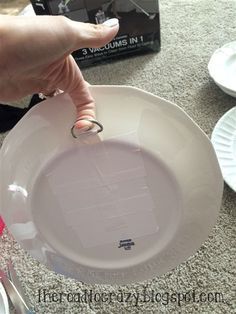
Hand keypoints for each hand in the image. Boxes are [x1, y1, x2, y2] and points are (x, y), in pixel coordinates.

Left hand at [0, 15, 118, 128]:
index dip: (90, 112)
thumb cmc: (25, 38)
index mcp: (68, 65)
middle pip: (73, 103)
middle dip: (78, 118)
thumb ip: (92, 36)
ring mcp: (40, 86)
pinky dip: (46, 118)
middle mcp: (55, 76)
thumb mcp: (66, 33)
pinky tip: (48, 124)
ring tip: (66, 131)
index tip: (88, 125)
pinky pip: (40, 110)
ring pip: (58, 108)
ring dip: (63, 119)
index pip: (86, 94)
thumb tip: (113, 27)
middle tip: (80, 132)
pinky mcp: (25, 94)